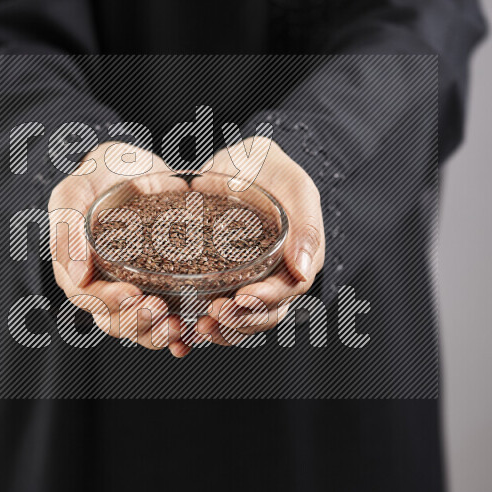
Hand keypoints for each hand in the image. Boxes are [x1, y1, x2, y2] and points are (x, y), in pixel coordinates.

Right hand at [48, 141, 191, 356]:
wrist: (134, 163)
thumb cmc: (98, 172)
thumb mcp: (75, 190)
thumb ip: (68, 228)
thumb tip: (77, 276)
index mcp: (76, 266)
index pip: (87, 296)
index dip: (107, 301)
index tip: (131, 293)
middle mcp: (103, 282)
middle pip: (113, 319)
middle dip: (135, 321)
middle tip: (158, 309)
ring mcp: (132, 286)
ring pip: (138, 325)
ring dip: (155, 332)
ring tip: (177, 325)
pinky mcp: (160, 283)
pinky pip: (166, 316)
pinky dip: (177, 331)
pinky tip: (191, 333)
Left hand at [191, 138, 324, 344]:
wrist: (243, 162)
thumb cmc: (275, 172)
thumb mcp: (297, 189)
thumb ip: (306, 226)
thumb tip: (303, 269)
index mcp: (299, 261)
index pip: (288, 292)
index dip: (266, 301)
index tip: (242, 298)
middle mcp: (275, 278)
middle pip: (264, 315)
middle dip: (240, 321)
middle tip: (214, 314)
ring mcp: (248, 281)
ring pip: (240, 320)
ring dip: (222, 330)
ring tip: (198, 326)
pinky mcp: (221, 280)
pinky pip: (214, 309)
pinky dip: (201, 323)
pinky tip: (184, 328)